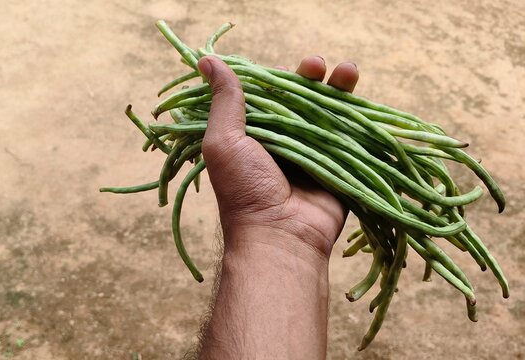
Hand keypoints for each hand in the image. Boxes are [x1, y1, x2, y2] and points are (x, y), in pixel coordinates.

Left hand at [198, 55, 359, 258]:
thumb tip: (207, 60)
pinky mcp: (337, 165)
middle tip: (315, 64)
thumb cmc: (244, 189)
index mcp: (253, 136)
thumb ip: (223, 101)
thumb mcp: (224, 141)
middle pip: (299, 100)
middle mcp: (282, 142)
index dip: (275, 78)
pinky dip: (355, 111)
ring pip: (326, 112)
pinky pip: (349, 134)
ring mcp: (312, 153)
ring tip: (345, 68)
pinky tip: (356, 88)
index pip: (266, 97)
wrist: (280, 235)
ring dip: (336, 87)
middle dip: (308, 77)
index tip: (279, 67)